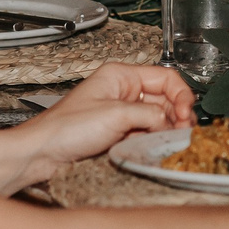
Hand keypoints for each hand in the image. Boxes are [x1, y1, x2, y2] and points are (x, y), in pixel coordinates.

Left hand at [21, 63, 198, 176]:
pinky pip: (145, 133)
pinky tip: (159, 147)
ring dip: (168, 129)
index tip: (186, 114)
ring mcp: (121, 112)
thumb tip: (172, 122)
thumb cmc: (66, 128)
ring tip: (174, 141)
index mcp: (121, 76)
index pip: (166, 77)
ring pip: (157, 118)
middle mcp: (123, 91)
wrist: (41, 153)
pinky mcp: (118, 132)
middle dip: (177, 114)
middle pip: (165, 98)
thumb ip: (150, 115)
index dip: (181, 95)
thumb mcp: (115, 115)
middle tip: (184, 131)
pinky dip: (156, 140)